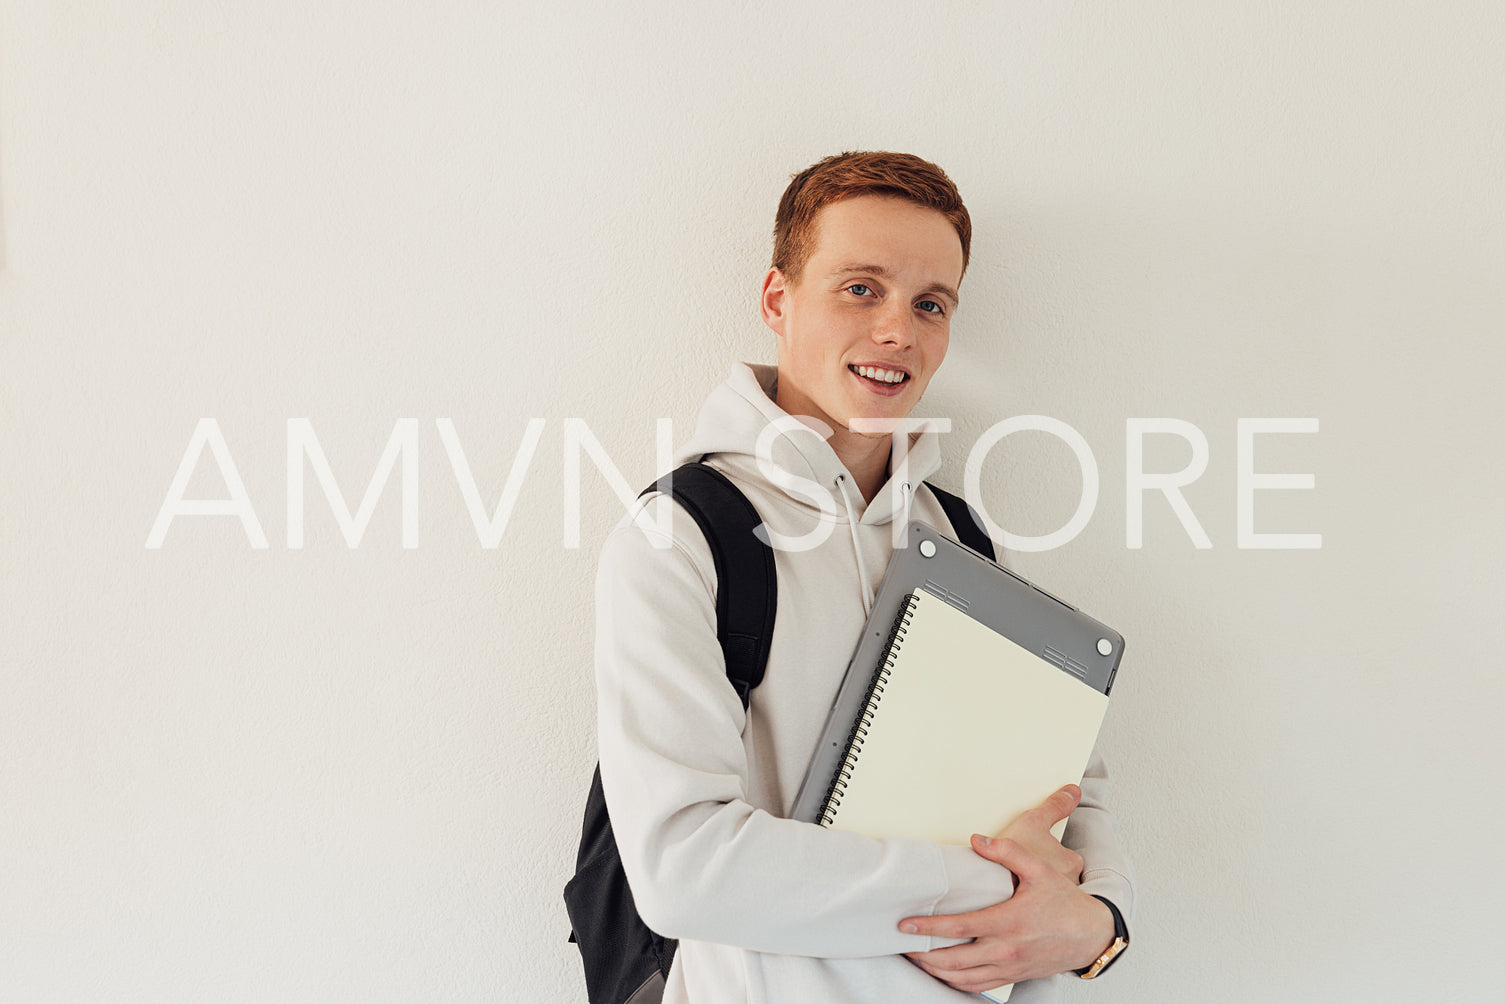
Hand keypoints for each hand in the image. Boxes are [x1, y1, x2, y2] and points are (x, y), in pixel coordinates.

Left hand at [896, 793, 1113, 993]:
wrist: (1091, 935)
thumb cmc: (1065, 902)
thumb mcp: (1040, 870)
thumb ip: (1008, 852)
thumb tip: (976, 840)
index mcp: (1009, 922)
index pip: (959, 928)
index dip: (928, 927)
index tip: (905, 924)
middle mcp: (1006, 950)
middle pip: (953, 960)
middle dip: (922, 954)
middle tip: (901, 944)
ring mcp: (1009, 968)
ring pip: (962, 979)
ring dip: (934, 971)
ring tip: (915, 957)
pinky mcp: (1013, 977)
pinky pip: (977, 986)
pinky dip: (954, 983)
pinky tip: (942, 973)